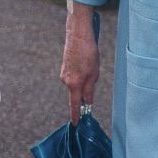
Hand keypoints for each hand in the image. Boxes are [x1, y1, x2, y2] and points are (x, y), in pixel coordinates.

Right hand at [60, 1, 99, 124]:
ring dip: (84, 79)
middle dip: (86, 90)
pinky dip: (81, 73)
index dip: (76, 115)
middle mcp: (65, 80)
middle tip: (94, 74)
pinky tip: (86, 61)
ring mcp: (64, 72)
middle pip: (77, 93)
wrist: (78, 33)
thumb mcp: (94, 73)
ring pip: (76, 83)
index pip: (75, 104)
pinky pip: (74, 75)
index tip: (76, 124)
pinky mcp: (65, 65)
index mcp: (74, 84)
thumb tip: (87, 102)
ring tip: (91, 63)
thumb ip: (90, 90)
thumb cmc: (88, 52)